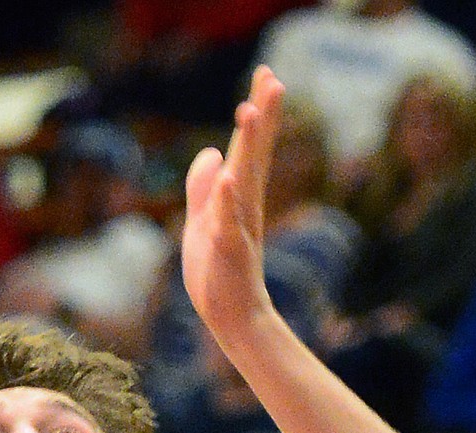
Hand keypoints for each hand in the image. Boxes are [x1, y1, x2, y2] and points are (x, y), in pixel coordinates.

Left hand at [181, 65, 284, 344]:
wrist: (231, 316)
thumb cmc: (218, 272)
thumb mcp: (202, 221)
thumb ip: (203, 188)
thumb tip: (209, 153)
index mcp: (239, 196)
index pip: (248, 147)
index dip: (258, 111)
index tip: (266, 73)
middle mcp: (244, 205)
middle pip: (255, 154)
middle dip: (263, 116)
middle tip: (273, 78)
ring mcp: (239, 227)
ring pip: (244, 181)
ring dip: (247, 148)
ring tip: (249, 113)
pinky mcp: (229, 252)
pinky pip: (228, 223)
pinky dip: (226, 201)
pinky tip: (227, 178)